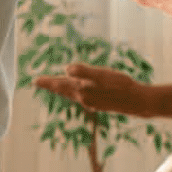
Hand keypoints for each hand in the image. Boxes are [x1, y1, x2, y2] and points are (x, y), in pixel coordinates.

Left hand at [36, 64, 151, 116]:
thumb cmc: (121, 87)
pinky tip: (78, 92)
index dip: (48, 82)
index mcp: (81, 90)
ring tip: (55, 85)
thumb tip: (67, 69)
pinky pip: (82, 97)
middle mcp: (84, 98)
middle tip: (39, 82)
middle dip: (52, 86)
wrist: (137, 102)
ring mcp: (92, 101)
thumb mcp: (102, 76)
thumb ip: (84, 72)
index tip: (34, 81)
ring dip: (62, 89)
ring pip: (72, 94)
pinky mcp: (100, 102)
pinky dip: (74, 92)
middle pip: (63, 90)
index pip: (60, 85)